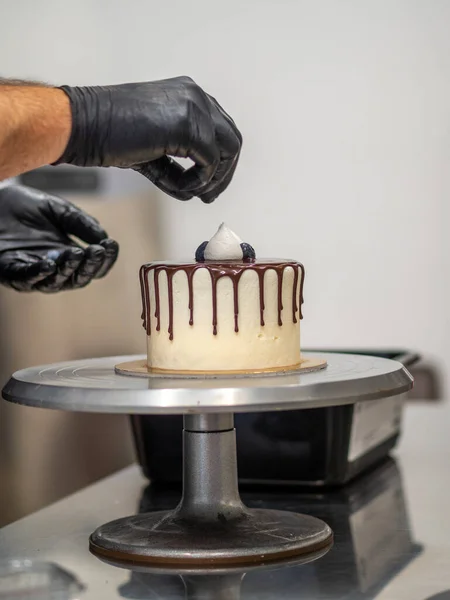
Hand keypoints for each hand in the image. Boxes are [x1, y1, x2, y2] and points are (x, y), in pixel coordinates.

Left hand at [0, 185, 117, 291]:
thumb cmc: (28, 206)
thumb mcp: (61, 211)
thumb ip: (82, 224)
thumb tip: (105, 240)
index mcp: (69, 255)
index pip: (92, 267)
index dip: (104, 260)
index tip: (111, 245)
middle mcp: (54, 268)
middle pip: (77, 279)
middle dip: (90, 266)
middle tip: (98, 251)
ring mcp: (32, 272)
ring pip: (55, 283)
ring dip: (68, 270)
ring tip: (77, 253)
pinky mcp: (10, 272)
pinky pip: (26, 278)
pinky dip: (39, 274)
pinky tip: (50, 264)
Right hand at [56, 77, 241, 203]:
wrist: (84, 126)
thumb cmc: (111, 135)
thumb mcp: (155, 147)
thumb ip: (179, 162)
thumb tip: (197, 190)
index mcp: (189, 95)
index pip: (221, 131)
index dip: (219, 163)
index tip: (207, 187)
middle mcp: (196, 97)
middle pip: (231, 141)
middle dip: (223, 174)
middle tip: (208, 197)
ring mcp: (195, 108)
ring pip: (228, 152)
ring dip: (212, 179)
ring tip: (192, 193)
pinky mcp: (189, 126)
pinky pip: (210, 163)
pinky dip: (198, 181)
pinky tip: (179, 187)